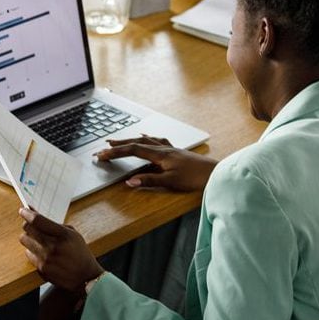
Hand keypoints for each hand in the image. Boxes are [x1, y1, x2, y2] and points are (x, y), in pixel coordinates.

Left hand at [19, 208, 103, 292]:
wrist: (86, 277)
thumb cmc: (80, 253)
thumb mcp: (73, 234)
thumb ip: (54, 225)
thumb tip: (35, 214)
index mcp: (63, 235)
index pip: (37, 220)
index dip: (27, 213)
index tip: (23, 210)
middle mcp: (53, 246)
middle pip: (27, 229)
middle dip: (27, 225)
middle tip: (31, 225)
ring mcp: (46, 259)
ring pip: (24, 241)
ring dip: (29, 238)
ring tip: (38, 240)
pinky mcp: (41, 269)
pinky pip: (28, 254)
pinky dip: (33, 251)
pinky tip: (42, 253)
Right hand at [95, 135, 216, 191]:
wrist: (216, 174)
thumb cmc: (195, 178)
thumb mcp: (170, 182)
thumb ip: (149, 181)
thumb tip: (130, 182)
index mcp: (160, 154)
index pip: (133, 150)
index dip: (116, 152)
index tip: (102, 155)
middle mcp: (164, 148)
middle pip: (136, 142)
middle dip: (119, 145)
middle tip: (104, 147)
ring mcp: (170, 148)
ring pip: (145, 140)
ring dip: (130, 140)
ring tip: (118, 140)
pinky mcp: (176, 151)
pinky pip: (156, 141)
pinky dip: (147, 139)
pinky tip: (146, 137)